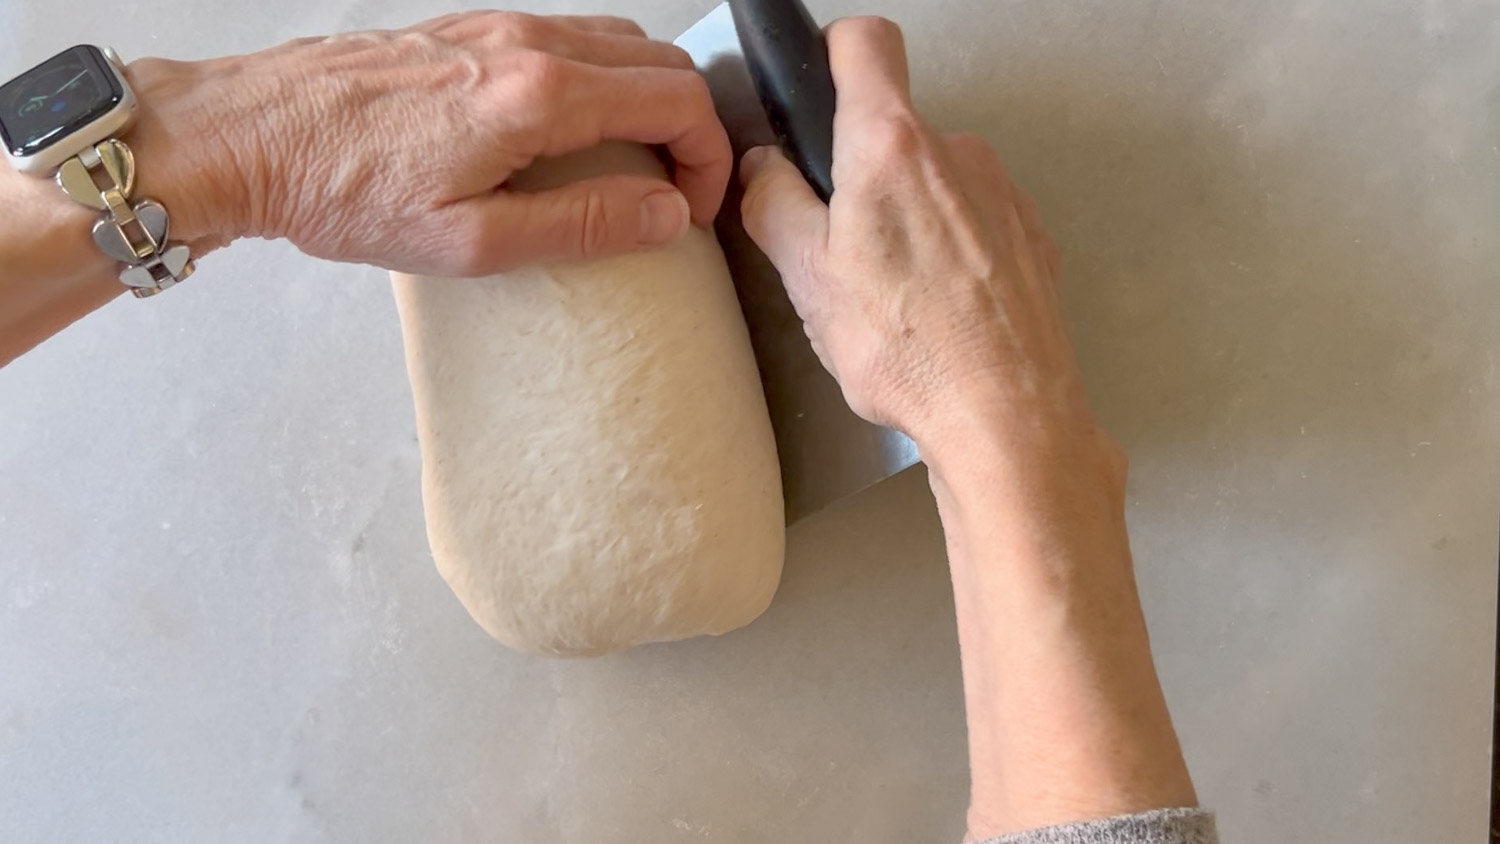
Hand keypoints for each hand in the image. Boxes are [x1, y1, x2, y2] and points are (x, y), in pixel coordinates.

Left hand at [122, 12, 730, 274]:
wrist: (249, 137)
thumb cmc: (345, 193)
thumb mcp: (473, 241)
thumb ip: (584, 224)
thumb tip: (668, 214)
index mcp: (539, 96)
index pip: (677, 102)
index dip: (709, 160)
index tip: (695, 210)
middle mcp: (527, 43)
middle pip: (660, 63)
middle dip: (691, 129)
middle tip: (675, 194)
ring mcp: (496, 27)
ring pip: (619, 44)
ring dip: (648, 99)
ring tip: (633, 166)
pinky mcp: (466, 29)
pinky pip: (568, 38)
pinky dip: (601, 81)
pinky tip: (573, 134)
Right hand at [739, 17, 1095, 462]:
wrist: (1007, 416)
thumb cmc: (912, 352)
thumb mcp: (807, 278)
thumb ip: (774, 204)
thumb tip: (763, 171)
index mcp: (891, 147)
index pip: (866, 44)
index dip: (834, 53)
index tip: (819, 84)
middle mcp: (958, 154)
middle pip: (896, 130)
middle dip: (862, 176)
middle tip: (840, 248)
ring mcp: (1002, 196)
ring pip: (937, 184)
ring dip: (909, 222)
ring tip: (892, 297)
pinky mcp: (1031, 240)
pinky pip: (974, 225)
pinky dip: (950, 256)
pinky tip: (937, 314)